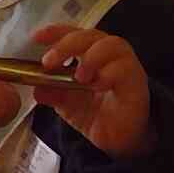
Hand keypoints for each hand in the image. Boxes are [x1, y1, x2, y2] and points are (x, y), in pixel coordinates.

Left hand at [32, 23, 153, 155]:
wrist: (118, 140)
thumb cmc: (96, 114)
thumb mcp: (67, 104)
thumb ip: (53, 93)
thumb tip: (36, 88)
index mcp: (88, 54)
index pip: (73, 34)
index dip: (56, 32)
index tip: (36, 38)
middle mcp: (107, 54)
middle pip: (90, 35)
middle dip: (67, 44)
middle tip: (49, 62)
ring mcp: (124, 65)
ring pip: (113, 44)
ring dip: (91, 57)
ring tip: (78, 76)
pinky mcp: (136, 81)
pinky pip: (125, 69)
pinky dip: (108, 74)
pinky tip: (96, 86)